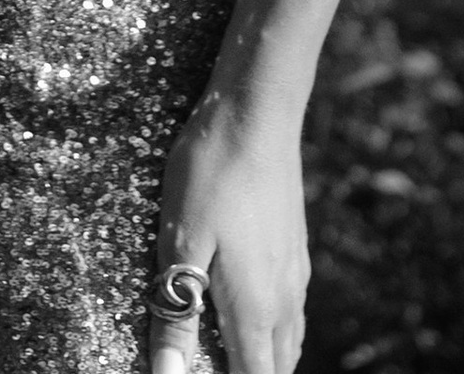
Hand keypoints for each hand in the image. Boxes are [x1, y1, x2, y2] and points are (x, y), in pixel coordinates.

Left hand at [150, 90, 308, 373]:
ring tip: (232, 353)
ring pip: (288, 341)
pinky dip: (275, 330)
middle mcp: (283, 299)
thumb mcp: (182, 241)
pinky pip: (291, 311)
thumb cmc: (211, 174)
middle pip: (276, 367)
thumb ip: (176, 312)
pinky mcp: (295, 250)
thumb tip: (168, 372)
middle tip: (213, 363)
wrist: (257, 116)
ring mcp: (294, 274)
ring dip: (265, 358)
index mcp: (254, 307)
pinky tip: (253, 313)